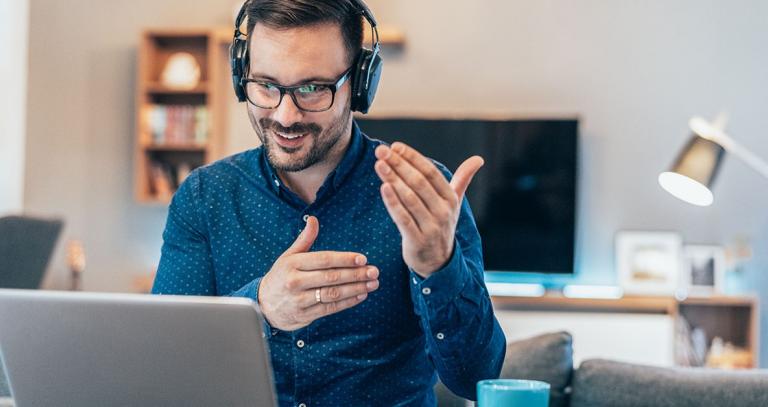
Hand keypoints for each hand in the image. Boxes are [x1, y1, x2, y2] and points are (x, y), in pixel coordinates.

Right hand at [257, 216, 379, 330]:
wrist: (263, 305)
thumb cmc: (281, 276)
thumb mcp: (288, 256)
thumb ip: (304, 239)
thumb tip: (313, 219)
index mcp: (292, 264)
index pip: (324, 259)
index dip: (345, 259)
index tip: (363, 258)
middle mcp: (295, 282)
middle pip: (331, 277)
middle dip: (355, 274)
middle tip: (374, 272)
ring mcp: (299, 300)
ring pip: (333, 294)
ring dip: (355, 289)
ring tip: (372, 284)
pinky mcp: (304, 315)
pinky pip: (330, 308)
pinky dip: (347, 302)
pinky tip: (361, 296)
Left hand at [374, 142, 483, 277]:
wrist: (438, 262)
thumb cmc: (442, 225)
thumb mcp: (454, 203)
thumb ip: (463, 179)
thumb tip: (479, 159)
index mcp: (451, 199)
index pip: (431, 173)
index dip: (413, 158)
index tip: (395, 146)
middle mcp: (443, 212)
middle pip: (419, 182)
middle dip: (399, 164)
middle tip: (381, 151)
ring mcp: (431, 227)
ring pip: (409, 198)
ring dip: (393, 179)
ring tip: (379, 164)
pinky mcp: (417, 240)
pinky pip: (402, 218)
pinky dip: (392, 202)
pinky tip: (383, 187)